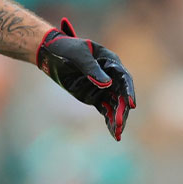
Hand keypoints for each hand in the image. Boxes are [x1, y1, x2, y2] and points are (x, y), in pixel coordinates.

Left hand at [36, 19, 136, 139]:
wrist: (51, 54)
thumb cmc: (65, 49)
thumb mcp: (77, 55)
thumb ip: (91, 68)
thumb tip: (107, 84)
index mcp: (110, 61)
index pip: (124, 78)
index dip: (129, 91)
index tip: (131, 104)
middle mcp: (111, 76)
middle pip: (121, 95)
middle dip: (122, 110)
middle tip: (120, 124)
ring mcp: (104, 88)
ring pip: (115, 105)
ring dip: (118, 119)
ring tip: (118, 134)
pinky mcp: (96, 97)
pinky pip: (106, 110)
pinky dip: (110, 121)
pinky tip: (114, 133)